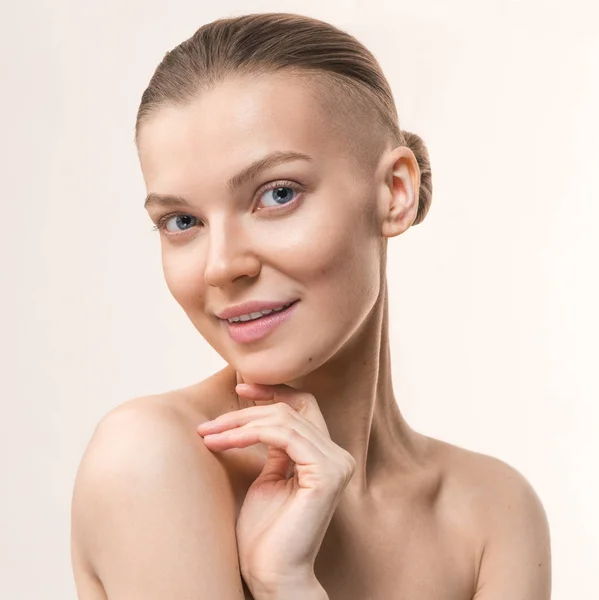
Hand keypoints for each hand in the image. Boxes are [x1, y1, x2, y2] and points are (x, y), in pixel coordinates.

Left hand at [196, 373, 354, 593]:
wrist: (271, 574)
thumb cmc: (265, 532)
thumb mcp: (268, 476)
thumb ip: (272, 446)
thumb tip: (255, 415)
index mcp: (325, 455)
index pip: (304, 405)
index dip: (273, 391)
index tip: (239, 388)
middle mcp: (337, 455)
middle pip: (290, 409)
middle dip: (245, 411)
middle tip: (209, 424)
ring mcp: (336, 463)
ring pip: (284, 419)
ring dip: (240, 423)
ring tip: (209, 435)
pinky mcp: (325, 474)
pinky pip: (283, 436)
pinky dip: (249, 434)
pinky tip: (225, 442)